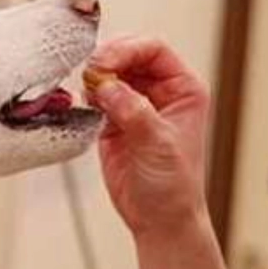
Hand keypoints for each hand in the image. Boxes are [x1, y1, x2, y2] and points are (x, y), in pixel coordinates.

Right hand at [87, 37, 210, 237]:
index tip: (105, 63)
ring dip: (94, 77)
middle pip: (128, 56)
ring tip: (87, 92)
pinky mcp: (113, 120)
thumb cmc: (174, 185)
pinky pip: (96, 96)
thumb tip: (107, 84)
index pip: (154, 50)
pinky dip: (86, 96)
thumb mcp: (158, 144)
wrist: (158, 218)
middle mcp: (160, 92)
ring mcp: (135, 105)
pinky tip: (84, 104)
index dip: (127, 50)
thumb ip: (134, 111)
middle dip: (107, 60)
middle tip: (90, 73)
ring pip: (110, 74)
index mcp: (183, 89)